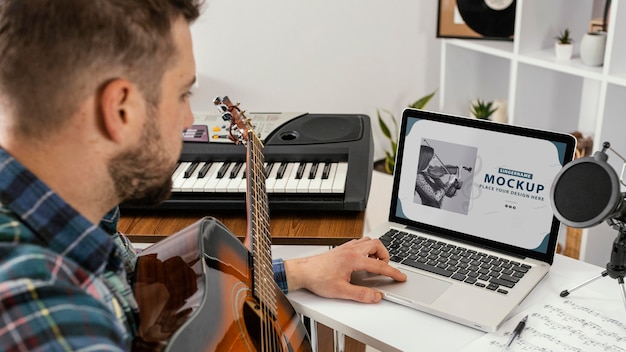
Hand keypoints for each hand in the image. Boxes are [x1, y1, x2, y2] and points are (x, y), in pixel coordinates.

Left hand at [283, 237, 406, 302]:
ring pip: (368, 241)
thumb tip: (376, 296)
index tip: (401, 277)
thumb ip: (361, 295)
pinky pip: (359, 243)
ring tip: (375, 263)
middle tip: (385, 268)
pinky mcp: (341, 248)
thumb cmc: (318, 279)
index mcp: (354, 259)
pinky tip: (363, 259)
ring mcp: (346, 247)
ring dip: (376, 250)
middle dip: (385, 256)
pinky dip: (366, 249)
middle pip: (377, 245)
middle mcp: (351, 250)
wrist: (303, 271)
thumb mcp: (341, 291)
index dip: (393, 272)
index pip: (379, 265)